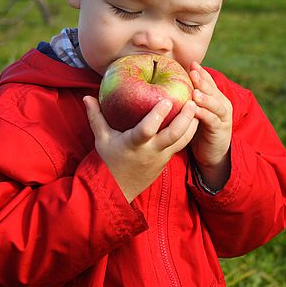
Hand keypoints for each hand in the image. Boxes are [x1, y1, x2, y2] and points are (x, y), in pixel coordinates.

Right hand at [83, 96, 198, 201]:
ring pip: (183, 141)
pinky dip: (190, 131)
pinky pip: (182, 144)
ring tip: (198, 105)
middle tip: (192, 100)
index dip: (157, 115)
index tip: (166, 99)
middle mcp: (151, 151)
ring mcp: (161, 156)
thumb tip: (87, 97)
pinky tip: (195, 116)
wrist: (118, 190)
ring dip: (192, 124)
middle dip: (185, 118)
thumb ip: (96, 116)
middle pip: (173, 136)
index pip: (147, 130)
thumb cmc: (109, 161)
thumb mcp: (101, 139)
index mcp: (133, 144)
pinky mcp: (168, 159)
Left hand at [189, 62, 232, 190]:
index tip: (191, 63)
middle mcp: (221, 104)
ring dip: (205, 96)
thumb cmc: (199, 131)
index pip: (208, 81)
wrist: (213, 154)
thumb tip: (166, 85)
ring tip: (194, 91)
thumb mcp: (194, 112)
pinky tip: (195, 110)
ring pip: (215, 103)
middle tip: (192, 71)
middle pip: (212, 89)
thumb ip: (187, 99)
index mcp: (215, 97)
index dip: (200, 72)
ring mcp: (222, 117)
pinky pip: (212, 120)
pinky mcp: (220, 129)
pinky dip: (204, 114)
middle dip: (202, 80)